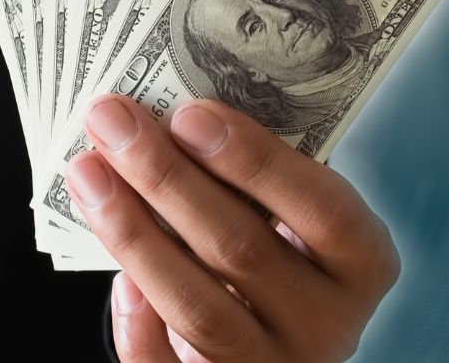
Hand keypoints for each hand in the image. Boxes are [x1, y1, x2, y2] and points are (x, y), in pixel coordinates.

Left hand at [65, 95, 398, 362]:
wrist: (274, 333)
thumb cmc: (274, 245)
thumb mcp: (289, 209)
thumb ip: (249, 175)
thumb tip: (164, 119)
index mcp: (360, 262)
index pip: (322, 210)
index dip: (255, 161)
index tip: (189, 115)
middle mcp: (327, 322)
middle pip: (240, 249)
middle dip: (165, 177)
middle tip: (111, 121)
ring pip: (195, 308)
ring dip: (132, 233)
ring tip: (88, 173)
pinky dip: (136, 324)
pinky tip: (114, 277)